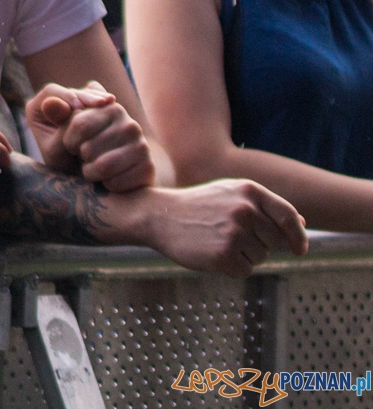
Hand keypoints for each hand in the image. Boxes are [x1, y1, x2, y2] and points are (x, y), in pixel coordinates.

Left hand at [25, 81, 154, 191]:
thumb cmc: (71, 155)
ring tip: (93, 168)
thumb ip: (54, 117)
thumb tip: (49, 102)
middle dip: (79, 158)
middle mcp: (127, 120)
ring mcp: (140, 142)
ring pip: (103, 166)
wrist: (98, 183)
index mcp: (105, 104)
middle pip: (89, 147)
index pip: (80, 123)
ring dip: (90, 173)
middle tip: (84, 157)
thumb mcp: (56, 135)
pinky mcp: (147, 166)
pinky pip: (116, 182)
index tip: (71, 144)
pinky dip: (104, 185)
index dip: (69, 141)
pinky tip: (108, 180)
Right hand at [145, 179, 307, 278]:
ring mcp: (235, 232)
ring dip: (244, 255)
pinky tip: (211, 252)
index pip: (289, 217)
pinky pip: (245, 270)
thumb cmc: (197, 206)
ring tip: (216, 240)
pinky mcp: (225, 255)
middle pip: (275, 241)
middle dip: (259, 244)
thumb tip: (301, 223)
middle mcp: (245, 210)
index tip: (299, 249)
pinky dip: (231, 268)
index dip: (298, 236)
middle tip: (229, 234)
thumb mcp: (230, 194)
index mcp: (249, 191)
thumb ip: (265, 207)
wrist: (159, 215)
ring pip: (261, 257)